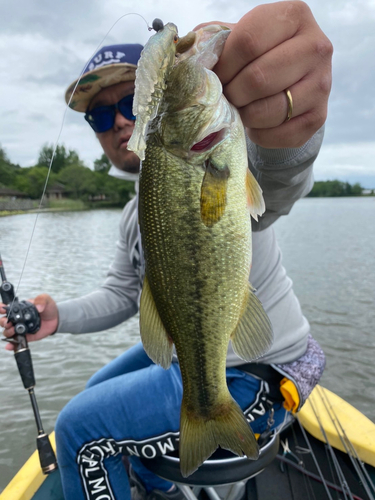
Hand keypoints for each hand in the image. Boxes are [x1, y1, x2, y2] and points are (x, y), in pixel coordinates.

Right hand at [0, 294, 58, 350]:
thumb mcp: (46, 300)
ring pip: (7, 331)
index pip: (6, 308)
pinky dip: (11, 345)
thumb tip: (38, 307)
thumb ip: (41, 300)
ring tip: (14, 331)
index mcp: (19, 309)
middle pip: (4, 321)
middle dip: (3, 322)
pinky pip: (15, 341)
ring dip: (8, 332)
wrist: (56, 319)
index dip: (1, 308)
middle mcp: (17, 319)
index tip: (2, 309)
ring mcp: (20, 328)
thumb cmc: (48, 308)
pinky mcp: (25, 337)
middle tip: (8, 323)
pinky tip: (9, 346)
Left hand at [196, 1, 332, 148]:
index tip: (215, 77)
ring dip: (246, 116)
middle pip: (259, 78)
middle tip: (226, 97)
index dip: (224, 66)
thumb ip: (213, 42)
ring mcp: (322, 83)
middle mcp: (316, 46)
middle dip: (233, 93)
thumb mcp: (236, 38)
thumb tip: (188, 59)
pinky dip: (260, 134)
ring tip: (240, 109)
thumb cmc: (256, 55)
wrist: (291, 79)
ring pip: (271, 110)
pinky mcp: (320, 116)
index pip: (248, 42)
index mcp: (293, 16)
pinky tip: (255, 124)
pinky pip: (281, 134)